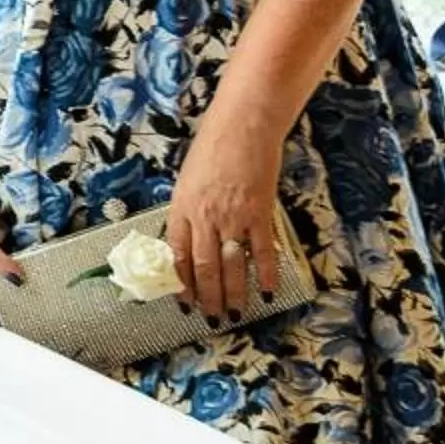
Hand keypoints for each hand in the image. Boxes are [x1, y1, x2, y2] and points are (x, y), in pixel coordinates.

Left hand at [166, 124, 281, 321]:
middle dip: (206, 297)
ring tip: (234, 314)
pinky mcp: (260, 213)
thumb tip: (187, 240)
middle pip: (203, 267)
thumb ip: (187, 211)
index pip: (175, 256)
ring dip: (233, 293)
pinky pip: (263, 251)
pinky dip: (267, 274)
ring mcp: (233, 217)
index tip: (183, 304)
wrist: (243, 125)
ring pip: (231, 265)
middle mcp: (204, 217)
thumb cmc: (212, 147)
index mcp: (181, 208)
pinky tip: (269, 292)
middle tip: (211, 319)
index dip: (179, 284)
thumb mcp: (187, 180)